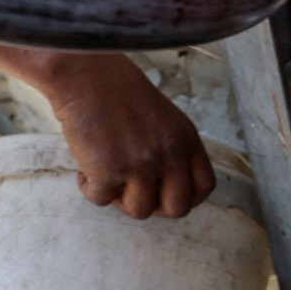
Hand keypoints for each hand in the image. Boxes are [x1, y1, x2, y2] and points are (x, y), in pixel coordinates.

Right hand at [47, 57, 214, 219]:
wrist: (90, 78)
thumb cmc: (122, 96)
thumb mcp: (166, 121)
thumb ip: (174, 151)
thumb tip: (168, 190)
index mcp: (187, 140)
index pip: (204, 187)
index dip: (185, 198)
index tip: (164, 195)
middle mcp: (171, 154)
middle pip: (177, 208)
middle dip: (154, 207)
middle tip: (133, 191)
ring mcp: (142, 164)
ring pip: (140, 211)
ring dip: (120, 199)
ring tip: (108, 174)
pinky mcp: (110, 171)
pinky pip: (101, 200)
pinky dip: (89, 188)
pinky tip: (85, 167)